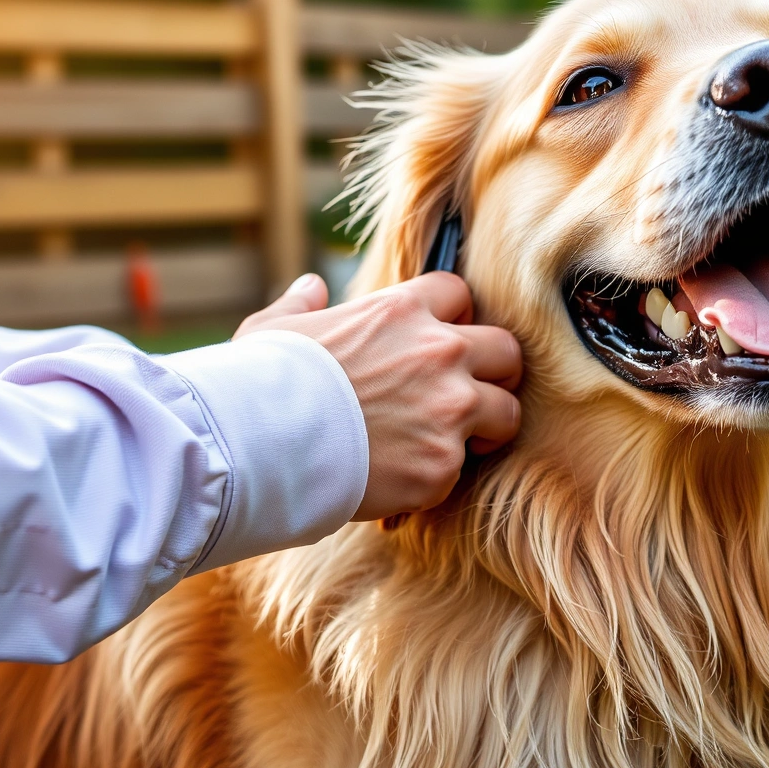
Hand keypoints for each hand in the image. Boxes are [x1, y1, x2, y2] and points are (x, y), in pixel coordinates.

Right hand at [236, 272, 521, 520]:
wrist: (262, 444)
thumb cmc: (263, 382)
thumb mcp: (277, 328)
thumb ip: (303, 305)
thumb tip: (311, 288)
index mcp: (402, 310)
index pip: (458, 293)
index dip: (450, 317)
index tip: (435, 340)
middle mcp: (439, 353)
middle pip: (506, 351)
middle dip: (493, 372)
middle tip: (467, 394)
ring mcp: (448, 410)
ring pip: (507, 413)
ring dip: (484, 428)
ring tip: (448, 443)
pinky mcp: (442, 465)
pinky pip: (460, 470)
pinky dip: (436, 477)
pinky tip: (402, 479)